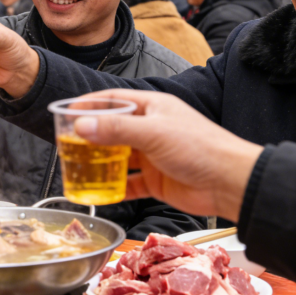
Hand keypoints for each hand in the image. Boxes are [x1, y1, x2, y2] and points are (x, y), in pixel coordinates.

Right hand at [70, 89, 262, 220]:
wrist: (229, 183)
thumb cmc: (200, 148)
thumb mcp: (153, 133)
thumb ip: (116, 128)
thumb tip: (82, 126)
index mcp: (152, 108)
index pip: (113, 100)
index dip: (89, 105)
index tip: (66, 112)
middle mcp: (151, 129)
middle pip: (112, 129)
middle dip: (90, 137)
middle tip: (67, 145)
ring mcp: (153, 156)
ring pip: (118, 157)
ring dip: (99, 164)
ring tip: (77, 169)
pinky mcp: (156, 180)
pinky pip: (128, 183)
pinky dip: (114, 189)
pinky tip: (100, 193)